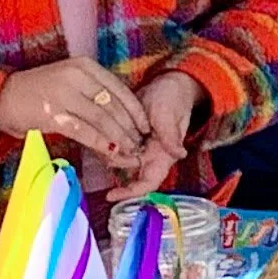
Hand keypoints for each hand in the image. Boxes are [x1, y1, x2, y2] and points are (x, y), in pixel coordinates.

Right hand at [0, 57, 150, 169]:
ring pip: (102, 119)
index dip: (135, 110)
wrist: (3, 97)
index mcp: (84, 65)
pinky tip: (110, 153)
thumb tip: (120, 116)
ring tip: (129, 152)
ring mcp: (65, 94)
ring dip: (119, 138)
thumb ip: (92, 92)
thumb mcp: (69, 81)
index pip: (119, 88)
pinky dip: (100, 143)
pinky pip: (84, 131)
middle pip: (113, 105)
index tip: (145, 126)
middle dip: (129, 128)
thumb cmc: (39, 91)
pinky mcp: (53, 114)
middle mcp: (77, 76)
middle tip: (139, 145)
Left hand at [109, 71, 204, 200]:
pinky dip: (105, 142)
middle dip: (114, 164)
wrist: (168, 83)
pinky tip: (97, 132)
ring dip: (108, 152)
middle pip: (127, 174)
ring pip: (117, 159)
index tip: (111, 195)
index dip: (131, 192)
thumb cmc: (172, 99)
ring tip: (98, 138)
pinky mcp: (126, 134)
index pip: (147, 182)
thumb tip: (179, 153)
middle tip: (104, 149)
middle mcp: (147, 155)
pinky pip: (113, 145)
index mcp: (161, 156)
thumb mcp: (170, 114)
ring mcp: (136, 146)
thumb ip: (171, 134)